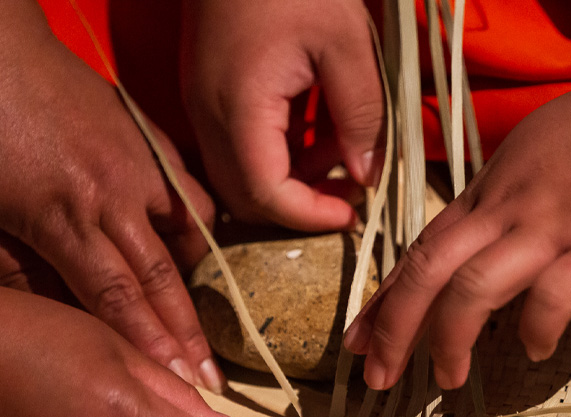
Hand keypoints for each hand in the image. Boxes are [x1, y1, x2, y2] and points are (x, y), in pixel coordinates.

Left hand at [0, 2, 223, 391]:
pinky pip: (190, 194)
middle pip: (163, 280)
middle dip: (188, 336)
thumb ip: (11, 270)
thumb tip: (56, 318)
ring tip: (203, 322)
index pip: (118, 298)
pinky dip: (197, 230)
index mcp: (63, 217)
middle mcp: (114, 195)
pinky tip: (193, 252)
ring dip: (198, 284)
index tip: (179, 382)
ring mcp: (140, 165)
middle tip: (212, 380)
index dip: (151, 346)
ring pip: (189, 236)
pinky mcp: (150, 141)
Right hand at [181, 0, 383, 230]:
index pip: (264, 196)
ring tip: (344, 150)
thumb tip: (366, 175)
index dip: (309, 218)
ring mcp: (204, 103)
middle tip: (351, 191)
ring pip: (241, 174)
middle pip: (245, 196)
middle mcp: (209, 115)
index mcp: (239, 107)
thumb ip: (360, 116)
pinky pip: (240, 145)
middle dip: (301, 206)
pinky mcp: (210, 91)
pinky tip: (320, 129)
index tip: (352, 213)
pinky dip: (281, 153)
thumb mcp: (346, 45)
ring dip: (293, 179)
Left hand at [344, 66, 570, 389]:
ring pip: (474, 290)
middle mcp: (505, 213)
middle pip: (428, 272)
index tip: (359, 339)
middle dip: (395, 328)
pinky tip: (535, 350)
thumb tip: (481, 235)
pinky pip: (551, 299)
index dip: (385, 298)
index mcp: (487, 194)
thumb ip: (501, 199)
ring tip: (448, 381)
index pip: (420, 250)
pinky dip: (535, 330)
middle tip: (379, 376)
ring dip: (451, 341)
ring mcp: (548, 230)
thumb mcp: (531, 153)